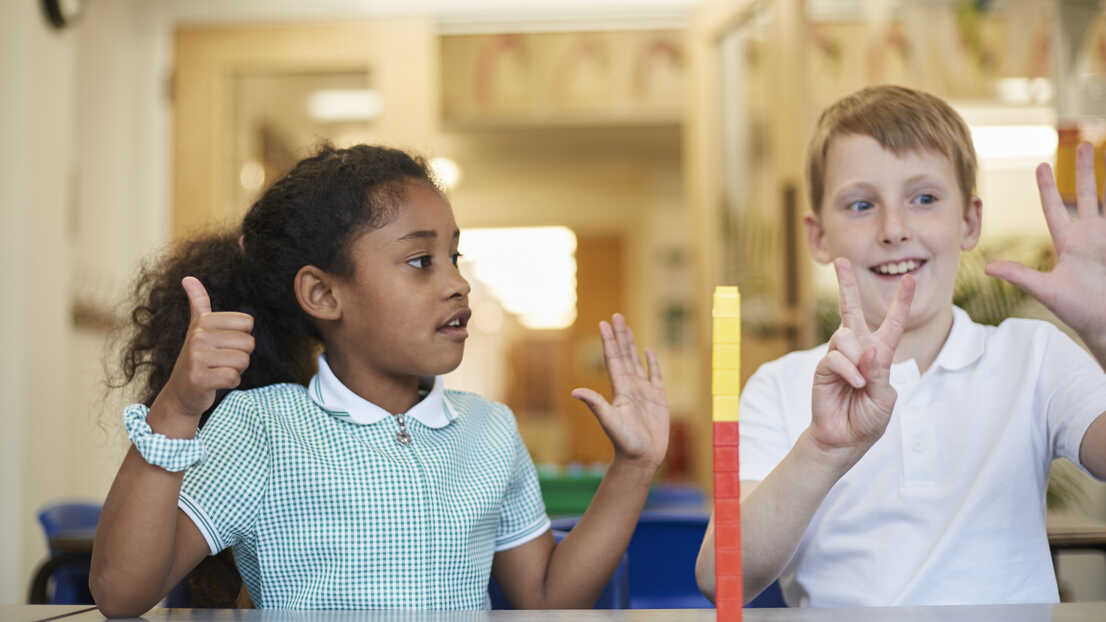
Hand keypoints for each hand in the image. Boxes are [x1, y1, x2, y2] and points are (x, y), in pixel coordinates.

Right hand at [162, 276, 254, 416]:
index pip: (247, 322)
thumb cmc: (197, 357)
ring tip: (217, 370)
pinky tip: (215, 382)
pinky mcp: (199, 380)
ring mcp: (197, 358)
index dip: (242, 336)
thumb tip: (188, 278)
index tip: (223, 344)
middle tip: (221, 361)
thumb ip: (198, 303)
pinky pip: (233, 378)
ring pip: (243, 361)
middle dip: (241, 355)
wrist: (181, 392)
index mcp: (203, 323)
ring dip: (235, 370)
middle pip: (249, 343)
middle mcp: (198, 337)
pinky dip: (229, 383)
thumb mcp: (197, 328)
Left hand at [571, 314, 669, 469]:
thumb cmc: (625, 442)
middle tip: (616, 315)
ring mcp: (644, 391)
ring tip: (627, 327)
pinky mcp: (658, 399)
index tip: (603, 322)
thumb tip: (575, 392)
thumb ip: (596, 404)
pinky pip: (656, 376)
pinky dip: (652, 363)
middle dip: (620, 335)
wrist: (641, 459)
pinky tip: (648, 351)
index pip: (613, 359)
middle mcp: (630, 386)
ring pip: (637, 361)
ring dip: (632, 344)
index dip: (609, 340)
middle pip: (624, 354)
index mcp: (619, 389)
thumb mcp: (610, 421)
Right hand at [810, 259, 913, 463]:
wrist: (843, 440)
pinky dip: (849, 370)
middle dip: (846, 285)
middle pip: (850, 310)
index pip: (891, 324)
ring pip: (846, 336)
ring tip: (860, 382)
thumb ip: (879, 372)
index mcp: (880, 355)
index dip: (900, 302)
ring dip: (857, 359)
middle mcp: (858, 350)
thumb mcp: (885, 398)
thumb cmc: (868, 420)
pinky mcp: (823, 367)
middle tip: (841, 260)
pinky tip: (855, 384)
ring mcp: (839, 357)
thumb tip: (868, 348)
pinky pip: (836, 357)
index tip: (907, 279)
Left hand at [986, 142, 1105, 350]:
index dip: (1047, 187)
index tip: (1041, 165)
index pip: (1054, 208)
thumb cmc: (1079, 310)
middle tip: (1080, 144)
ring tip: (1105, 150)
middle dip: (1084, 170)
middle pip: (1085, 195)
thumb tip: (987, 267)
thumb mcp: (1047, 290)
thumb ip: (1019, 276)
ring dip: (1105, 180)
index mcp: (1068, 243)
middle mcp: (1089, 237)